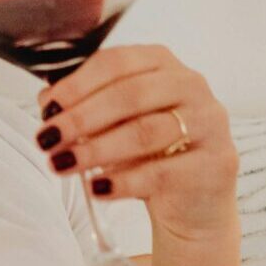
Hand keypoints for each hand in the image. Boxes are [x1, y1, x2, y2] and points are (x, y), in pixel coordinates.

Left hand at [35, 45, 238, 247]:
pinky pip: (163, 171)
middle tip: (47, 138)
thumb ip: (88, 106)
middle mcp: (192, 85)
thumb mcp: (117, 123)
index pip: (117, 62)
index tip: (47, 106)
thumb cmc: (151, 153)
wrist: (195, 203)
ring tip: (63, 164)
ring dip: (96, 149)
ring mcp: (210, 123)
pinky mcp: (217, 163)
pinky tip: (98, 188)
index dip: (78, 84)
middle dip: (82, 117)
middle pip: (130, 94)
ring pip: (145, 132)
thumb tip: (47, 102)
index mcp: (163, 63)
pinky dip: (124, 181)